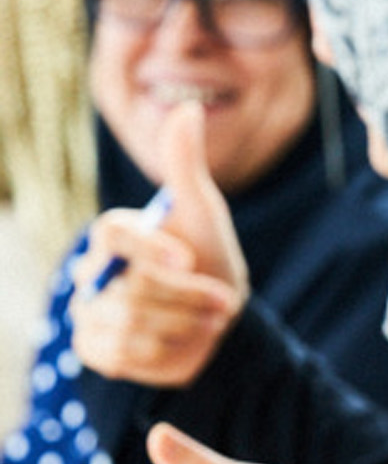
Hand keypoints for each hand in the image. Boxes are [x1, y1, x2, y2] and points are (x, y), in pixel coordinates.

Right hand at [71, 102, 250, 385]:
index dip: (150, 248)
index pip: (113, 234)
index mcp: (112, 236)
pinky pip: (124, 356)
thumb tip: (187, 108)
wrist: (219, 318)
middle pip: (130, 288)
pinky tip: (183, 341)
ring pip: (128, 325)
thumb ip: (186, 165)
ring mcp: (87, 313)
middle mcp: (89, 274)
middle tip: (225, 302)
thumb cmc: (210, 257)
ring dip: (184, 324)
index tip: (190, 258)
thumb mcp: (203, 212)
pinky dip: (166, 351)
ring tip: (210, 320)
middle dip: (189, 297)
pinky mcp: (96, 350)